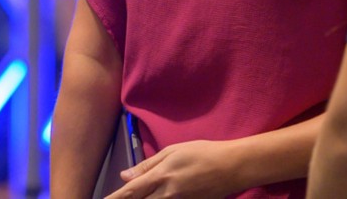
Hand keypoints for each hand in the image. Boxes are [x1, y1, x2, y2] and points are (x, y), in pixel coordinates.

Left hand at [105, 140, 236, 198]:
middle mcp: (167, 194)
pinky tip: (155, 196)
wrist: (231, 167)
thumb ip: (148, 165)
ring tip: (138, 194)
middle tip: (117, 198)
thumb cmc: (202, 152)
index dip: (115, 198)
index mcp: (161, 176)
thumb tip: (125, 175)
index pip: (130, 192)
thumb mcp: (173, 151)